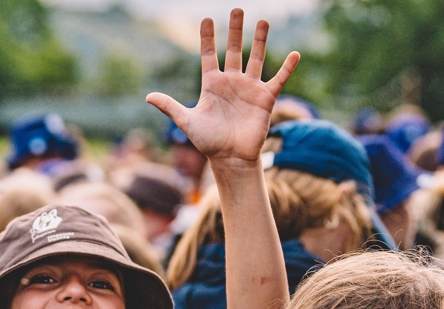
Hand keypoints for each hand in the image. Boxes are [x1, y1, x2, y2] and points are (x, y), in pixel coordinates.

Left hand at [147, 9, 299, 167]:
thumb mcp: (186, 122)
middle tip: (237, 9)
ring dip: (260, 40)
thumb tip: (147, 96)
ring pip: (256, 58)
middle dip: (235, 30)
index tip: (207, 19)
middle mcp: (231, 82)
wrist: (230, 158)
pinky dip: (287, 68)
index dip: (208, 38)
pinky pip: (279, 79)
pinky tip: (295, 54)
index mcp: (212, 85)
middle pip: (234, 50)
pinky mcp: (265, 98)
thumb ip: (170, 106)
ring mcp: (250, 88)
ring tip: (263, 21)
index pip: (210, 55)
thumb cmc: (208, 142)